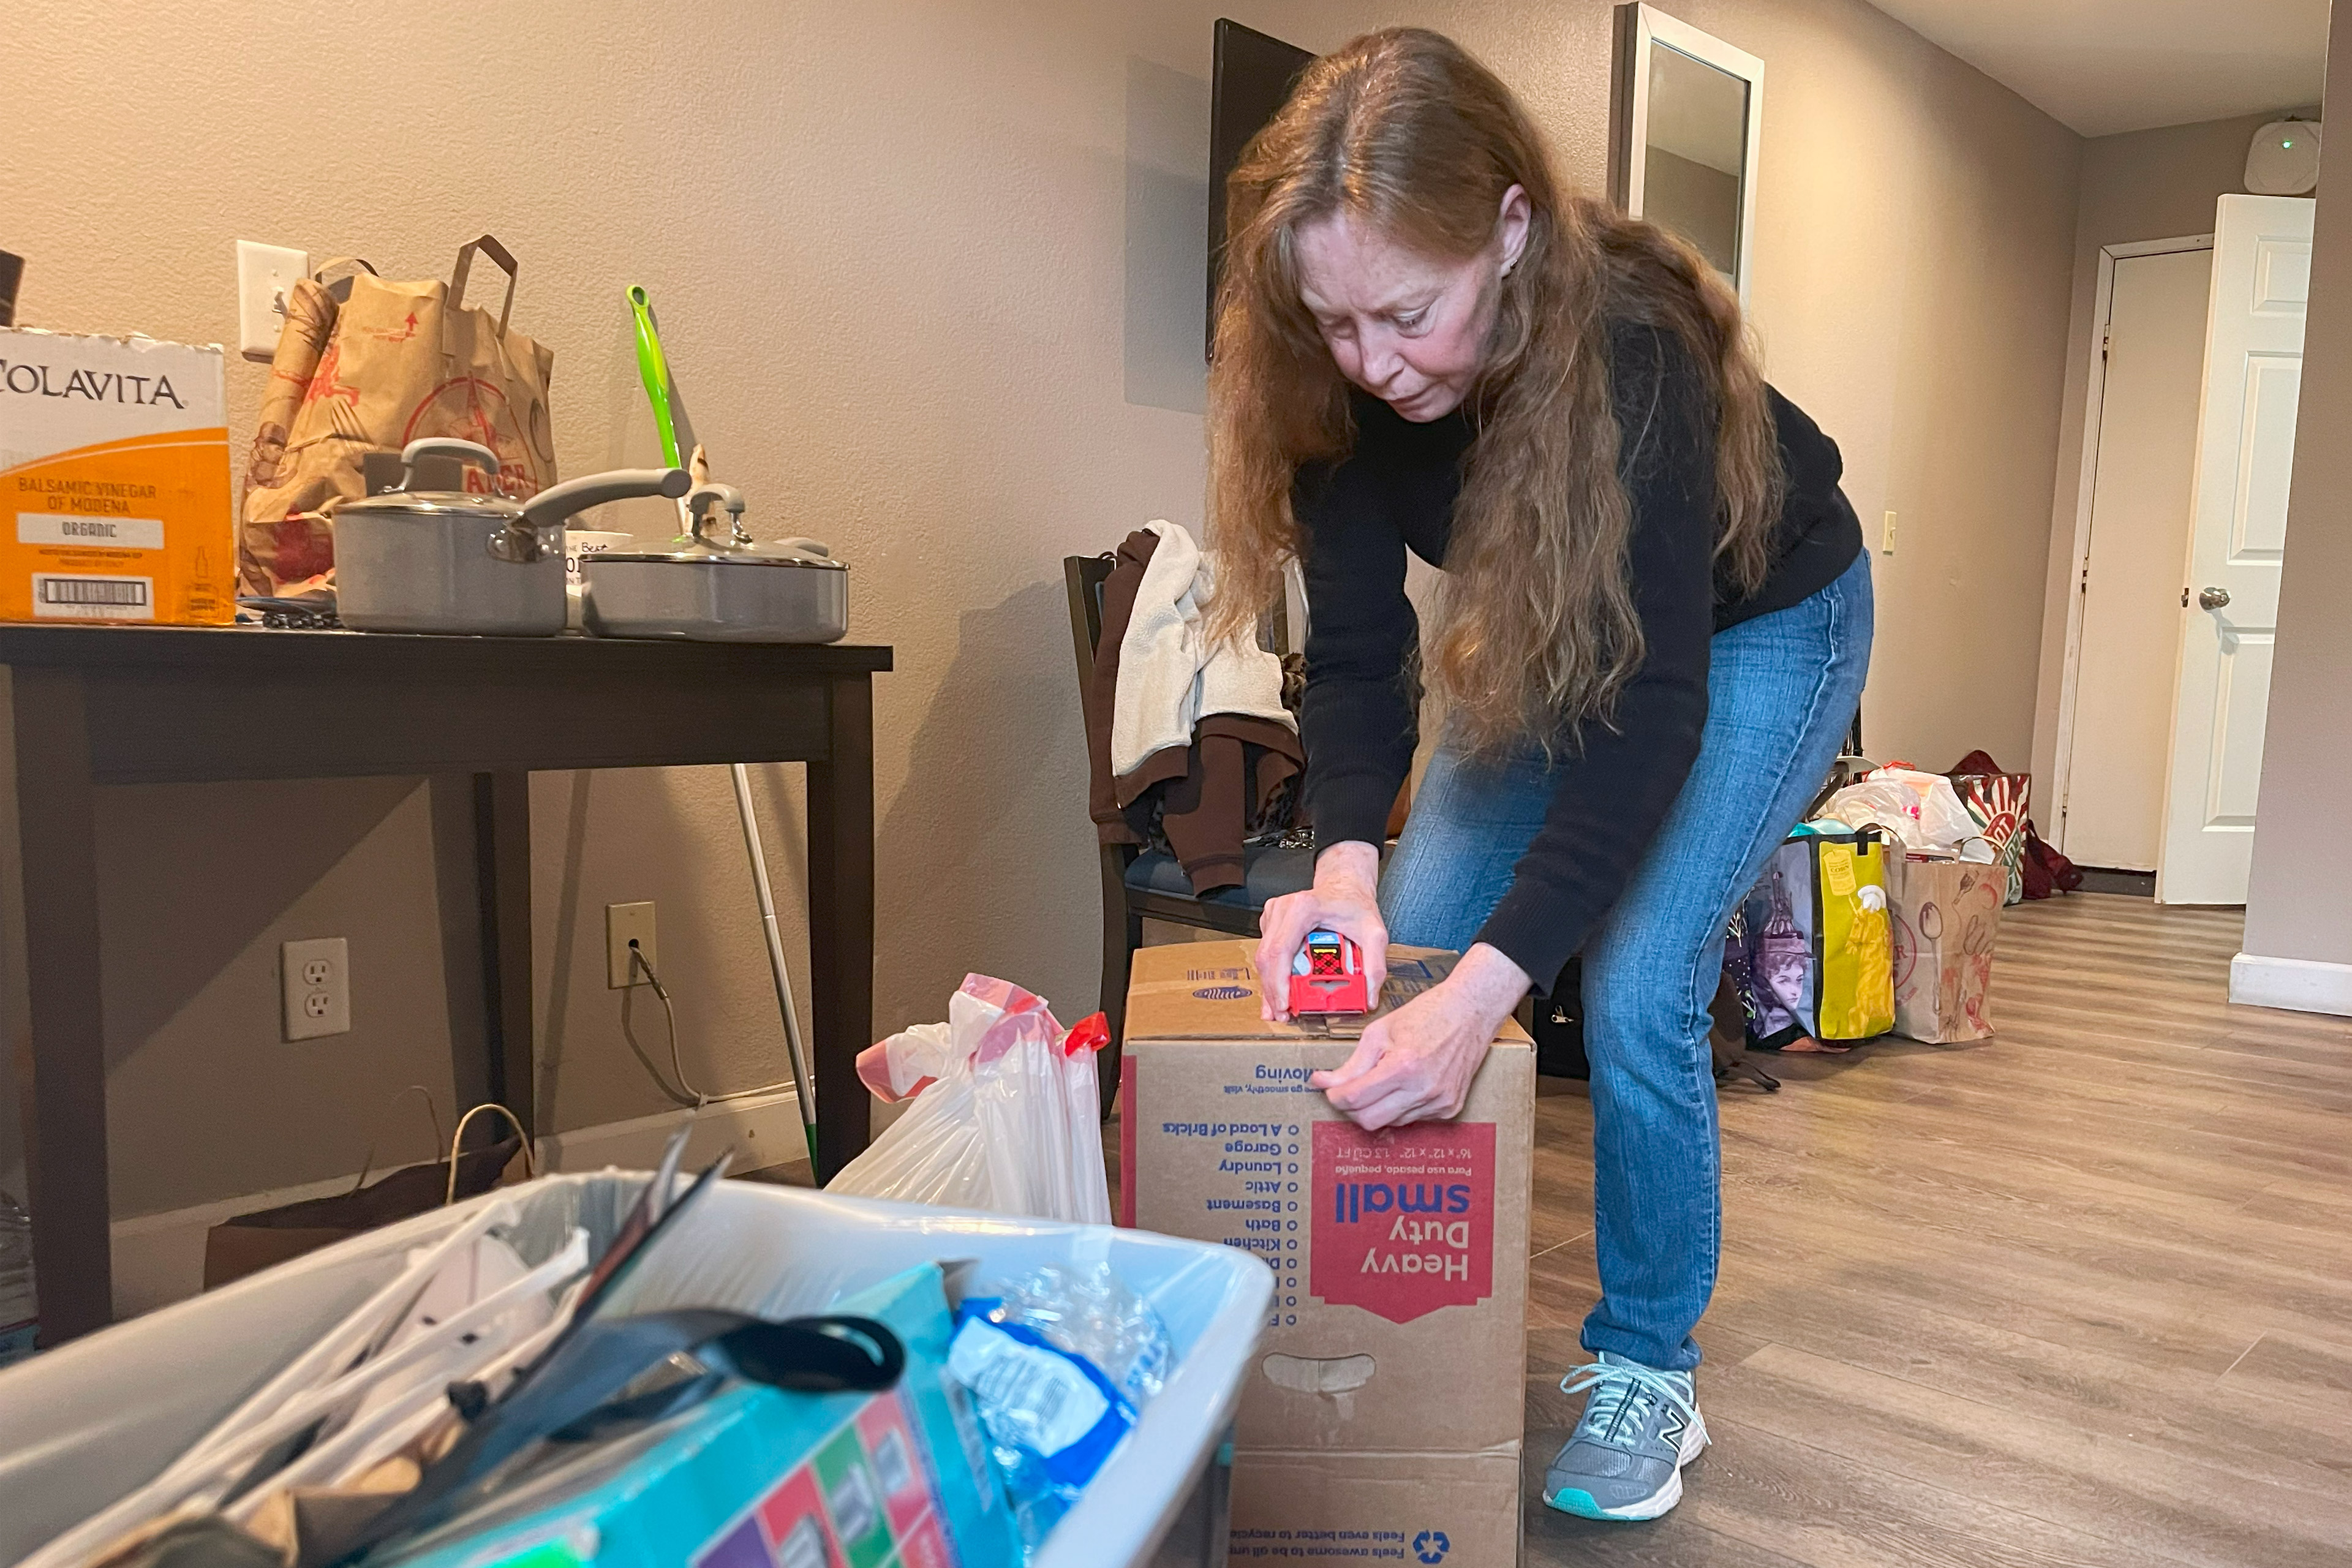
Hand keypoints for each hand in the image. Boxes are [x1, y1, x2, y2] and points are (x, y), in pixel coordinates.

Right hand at [1257, 841, 1385, 1021]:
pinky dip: (1272, 975)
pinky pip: (1267, 954)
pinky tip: (1278, 993)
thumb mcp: (1374, 933)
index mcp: (1304, 908)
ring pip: (1263, 957)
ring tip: (1280, 1009)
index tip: (1285, 1005)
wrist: (1344, 886)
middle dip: (1273, 991)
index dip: (1278, 981)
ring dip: (1270, 986)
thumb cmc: (1354, 905)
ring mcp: (1274, 914)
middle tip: (1283, 1014)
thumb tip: (1368, 997)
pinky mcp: (1271, 923)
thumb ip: (1375, 965)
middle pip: (1267, 957)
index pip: (1281, 950)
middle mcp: (1283, 908)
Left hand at [1312, 944, 1530, 1129]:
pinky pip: (1413, 1119)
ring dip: (1378, 1106)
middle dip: (1352, 1108)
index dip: (1334, 1096)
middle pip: (1370, 1121)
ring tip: (1384, 1079)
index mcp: (1403, 1066)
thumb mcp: (1380, 1032)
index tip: (1328, 1088)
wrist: (1471, 1011)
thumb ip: (1352, 1064)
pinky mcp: (1450, 1109)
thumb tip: (1323, 1083)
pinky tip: (1405, 1084)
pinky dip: (1400, 1106)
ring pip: (1391, 1123)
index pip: (1355, 1099)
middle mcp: (1423, 1089)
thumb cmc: (1428, 1014)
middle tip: (1348, 1089)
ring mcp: (1439, 1103)